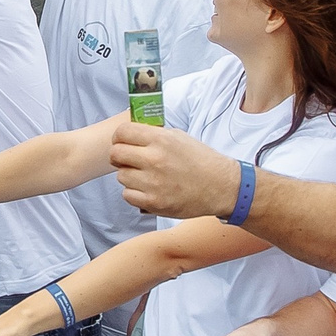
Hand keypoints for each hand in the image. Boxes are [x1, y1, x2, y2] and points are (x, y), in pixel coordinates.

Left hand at [108, 121, 242, 219]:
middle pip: (115, 154)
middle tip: (128, 160)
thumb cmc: (200, 160)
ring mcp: (153, 183)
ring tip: (145, 176)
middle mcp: (154, 160)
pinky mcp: (154, 202)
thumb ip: (153, 135)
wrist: (220, 186)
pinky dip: (134, 192)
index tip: (122, 142)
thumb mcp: (178, 137)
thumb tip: (130, 134)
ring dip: (129, 176)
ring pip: (121, 176)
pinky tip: (148, 189)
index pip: (122, 133)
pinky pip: (127, 195)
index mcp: (160, 140)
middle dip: (119, 156)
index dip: (119, 137)